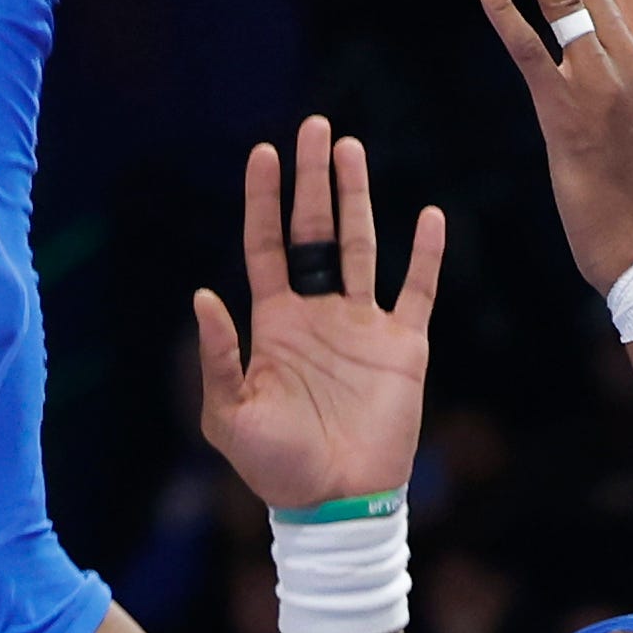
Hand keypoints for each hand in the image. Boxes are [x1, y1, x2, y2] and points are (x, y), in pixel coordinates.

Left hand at [193, 117, 439, 510]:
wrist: (336, 503)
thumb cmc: (276, 468)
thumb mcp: (229, 416)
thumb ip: (219, 357)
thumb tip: (203, 295)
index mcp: (274, 324)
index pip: (266, 246)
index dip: (264, 200)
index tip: (263, 154)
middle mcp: (318, 314)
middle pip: (315, 231)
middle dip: (312, 181)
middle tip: (315, 129)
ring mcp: (362, 327)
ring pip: (362, 246)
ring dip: (356, 198)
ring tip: (351, 149)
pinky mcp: (403, 347)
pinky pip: (417, 291)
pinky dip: (426, 255)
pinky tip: (429, 215)